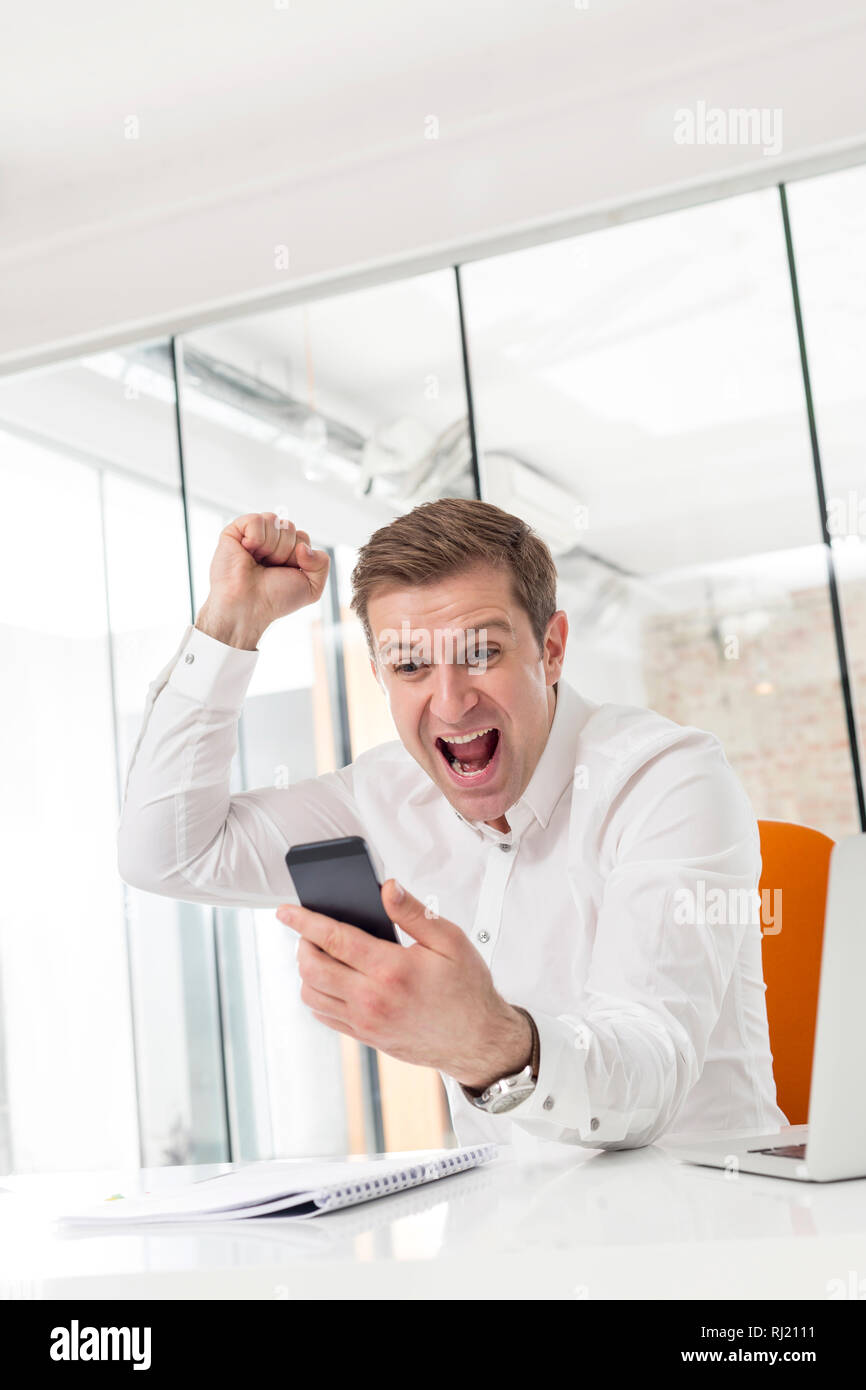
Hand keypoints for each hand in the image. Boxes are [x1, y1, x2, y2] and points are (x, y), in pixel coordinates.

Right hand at [195, 511, 329, 648]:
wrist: (248, 607)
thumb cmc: (275, 598)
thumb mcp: (312, 587)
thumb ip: (322, 563)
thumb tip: (303, 546)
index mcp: (287, 551)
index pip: (302, 536)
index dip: (298, 555)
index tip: (285, 572)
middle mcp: (269, 541)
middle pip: (289, 527)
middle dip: (285, 551)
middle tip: (269, 568)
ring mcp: (251, 535)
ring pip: (273, 521)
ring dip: (270, 547)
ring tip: (258, 562)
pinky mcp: (234, 531)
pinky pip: (255, 520)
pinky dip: (255, 538)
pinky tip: (248, 551)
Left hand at [276, 879, 531, 1088]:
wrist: (478, 1040)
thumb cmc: (467, 988)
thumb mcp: (450, 940)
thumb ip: (414, 912)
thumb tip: (387, 887)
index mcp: (392, 970)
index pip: (333, 939)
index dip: (304, 921)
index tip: (285, 910)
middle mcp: (372, 1000)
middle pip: (312, 969)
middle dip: (302, 944)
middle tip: (309, 930)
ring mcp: (367, 1022)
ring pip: (312, 994)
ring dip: (307, 970)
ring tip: (321, 952)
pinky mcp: (367, 1038)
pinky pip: (325, 1015)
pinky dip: (318, 994)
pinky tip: (332, 979)